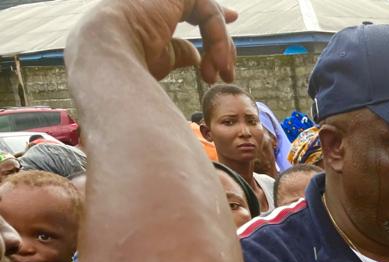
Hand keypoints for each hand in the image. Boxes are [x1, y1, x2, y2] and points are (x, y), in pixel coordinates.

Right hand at [79, 0, 237, 83]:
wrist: (107, 55)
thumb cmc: (125, 65)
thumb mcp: (159, 59)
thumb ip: (178, 51)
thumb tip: (196, 55)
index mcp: (144, 11)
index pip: (185, 8)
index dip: (210, 21)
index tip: (229, 25)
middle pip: (200, 10)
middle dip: (221, 40)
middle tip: (227, 72)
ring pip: (207, 13)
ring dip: (220, 47)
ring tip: (222, 75)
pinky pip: (209, 12)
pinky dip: (218, 39)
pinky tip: (218, 62)